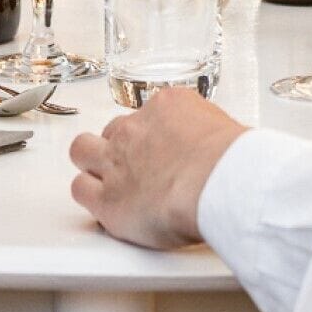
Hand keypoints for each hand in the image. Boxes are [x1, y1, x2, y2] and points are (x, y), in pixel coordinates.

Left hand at [68, 88, 247, 248]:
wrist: (218, 182)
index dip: (152, 136)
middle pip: (112, 130)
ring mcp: (115, 161)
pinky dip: (88, 195)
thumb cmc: (232, 160)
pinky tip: (104, 204)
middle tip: (135, 167)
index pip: (147, 115)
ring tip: (108, 181)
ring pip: (82, 150)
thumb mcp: (225, 129)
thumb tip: (215, 150)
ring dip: (92, 163)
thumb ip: (208, 135)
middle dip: (120, 146)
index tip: (161, 150)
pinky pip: (79, 189)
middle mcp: (135, 129)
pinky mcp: (106, 198)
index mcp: (167, 106)